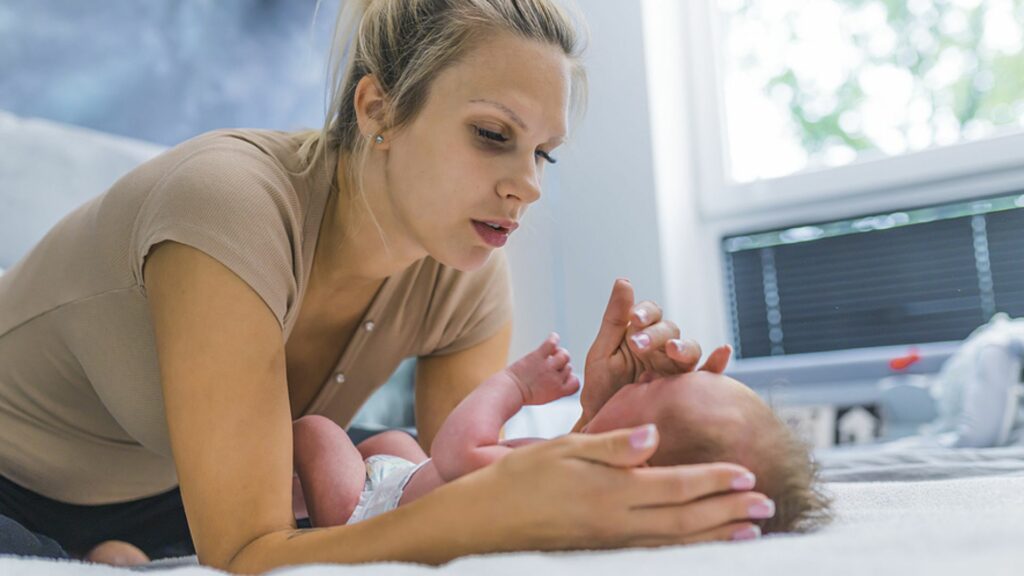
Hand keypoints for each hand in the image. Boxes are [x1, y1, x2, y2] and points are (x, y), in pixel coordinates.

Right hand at [429, 425, 767, 555]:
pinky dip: (686, 547)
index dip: (716, 481)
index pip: (677, 487)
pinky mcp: (603, 551)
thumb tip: (653, 436)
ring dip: (716, 534)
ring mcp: (611, 542)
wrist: (484, 521)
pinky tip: (700, 542)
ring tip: (750, 529)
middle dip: (729, 511)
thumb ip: (611, 445)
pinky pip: (656, 551)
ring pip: (677, 541)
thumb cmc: (520, 477)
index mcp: (611, 491)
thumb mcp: (562, 448)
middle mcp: (617, 521)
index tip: (747, 474)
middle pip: (687, 519)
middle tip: (766, 504)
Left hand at [578, 279, 731, 429]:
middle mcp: (663, 349)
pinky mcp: (687, 391)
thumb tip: (624, 281)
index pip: (651, 314)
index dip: (645, 312)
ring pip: (690, 349)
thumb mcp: (602, 352)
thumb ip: (614, 318)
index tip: (633, 319)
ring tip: (671, 350)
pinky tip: (723, 352)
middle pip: (671, 330)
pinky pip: (708, 376)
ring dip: (683, 346)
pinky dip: (717, 363)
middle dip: (656, 333)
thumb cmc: (601, 391)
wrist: (604, 429)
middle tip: (638, 343)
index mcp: (642, 336)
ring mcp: (677, 369)